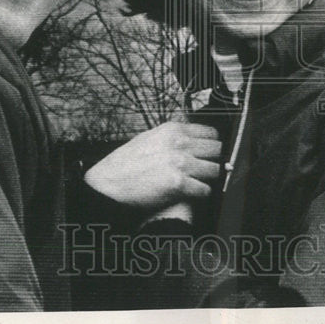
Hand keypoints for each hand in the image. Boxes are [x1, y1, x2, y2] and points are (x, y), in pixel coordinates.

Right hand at [84, 122, 221, 211]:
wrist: (108, 184)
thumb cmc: (125, 163)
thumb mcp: (149, 137)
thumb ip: (172, 136)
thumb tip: (192, 139)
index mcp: (172, 130)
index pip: (211, 133)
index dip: (211, 145)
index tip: (209, 153)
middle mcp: (179, 143)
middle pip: (216, 150)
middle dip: (212, 160)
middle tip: (205, 169)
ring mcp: (180, 163)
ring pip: (215, 170)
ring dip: (208, 178)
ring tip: (198, 182)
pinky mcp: (178, 184)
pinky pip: (205, 190)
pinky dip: (201, 193)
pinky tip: (192, 193)